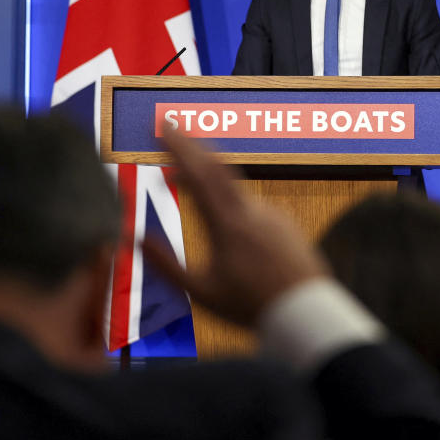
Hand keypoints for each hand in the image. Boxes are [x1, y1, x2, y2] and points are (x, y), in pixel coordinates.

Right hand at [141, 130, 327, 327]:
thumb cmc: (251, 306)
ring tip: (181, 178)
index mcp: (228, 225)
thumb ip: (166, 265)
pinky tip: (222, 220)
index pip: (200, 175)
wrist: (306, 311)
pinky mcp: (284, 223)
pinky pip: (252, 206)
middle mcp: (252, 211)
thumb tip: (134, 240)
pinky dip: (230, 201)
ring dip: (207, 178)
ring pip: (234, 189)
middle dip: (192, 144)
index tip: (163, 127)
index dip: (179, 148)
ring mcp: (271, 214)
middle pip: (218, 167)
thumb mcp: (201, 292)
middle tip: (171, 127)